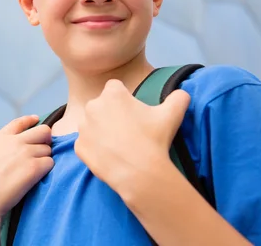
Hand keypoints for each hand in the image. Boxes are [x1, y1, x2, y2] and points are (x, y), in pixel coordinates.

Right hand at [0, 115, 53, 228]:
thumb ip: (2, 151)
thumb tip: (15, 154)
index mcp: (1, 139)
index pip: (20, 122)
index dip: (30, 121)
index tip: (36, 119)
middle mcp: (15, 142)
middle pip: (44, 131)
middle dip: (45, 140)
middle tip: (41, 152)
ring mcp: (25, 153)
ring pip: (48, 149)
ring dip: (45, 159)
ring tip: (34, 172)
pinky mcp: (34, 167)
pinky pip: (50, 163)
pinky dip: (46, 171)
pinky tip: (37, 178)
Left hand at [74, 79, 190, 196]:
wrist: (139, 173)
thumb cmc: (154, 139)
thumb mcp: (172, 114)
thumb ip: (178, 98)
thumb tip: (182, 94)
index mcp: (112, 94)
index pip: (115, 87)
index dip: (124, 98)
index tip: (133, 112)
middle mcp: (92, 106)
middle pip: (101, 105)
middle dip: (111, 113)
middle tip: (127, 130)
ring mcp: (83, 128)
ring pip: (91, 124)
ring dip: (100, 130)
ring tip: (118, 144)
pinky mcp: (79, 147)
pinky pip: (85, 144)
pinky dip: (94, 149)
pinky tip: (109, 156)